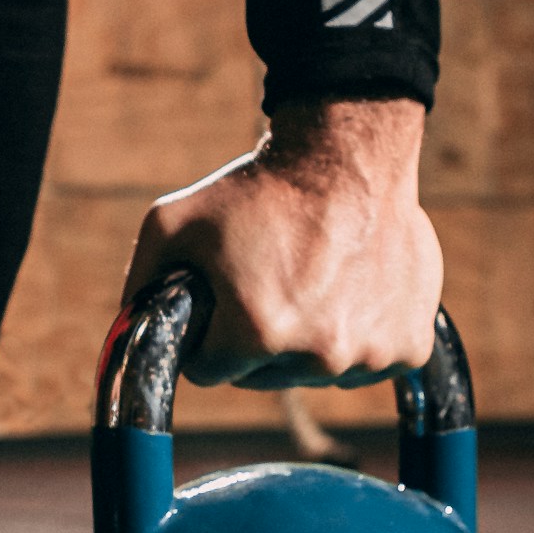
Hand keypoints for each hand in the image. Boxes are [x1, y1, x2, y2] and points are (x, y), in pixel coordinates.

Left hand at [122, 99, 442, 388]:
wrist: (349, 156)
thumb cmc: (258, 190)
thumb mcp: (172, 224)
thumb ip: (141, 284)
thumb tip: (125, 332)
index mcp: (255, 331)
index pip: (210, 370)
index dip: (208, 336)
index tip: (222, 303)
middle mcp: (316, 353)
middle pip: (264, 376)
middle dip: (257, 339)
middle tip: (269, 282)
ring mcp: (368, 354)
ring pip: (316, 372)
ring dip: (309, 340)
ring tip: (312, 280)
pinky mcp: (408, 348)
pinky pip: (368, 365)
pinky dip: (359, 336)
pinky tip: (351, 290)